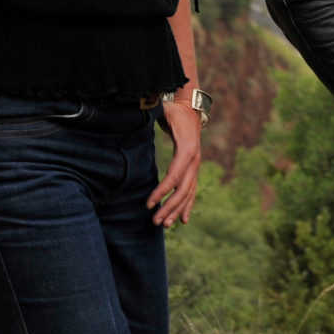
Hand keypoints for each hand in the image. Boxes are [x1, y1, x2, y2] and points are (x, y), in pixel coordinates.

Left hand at [150, 93, 202, 226]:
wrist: (191, 109)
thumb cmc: (174, 111)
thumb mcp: (164, 110)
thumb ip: (153, 113)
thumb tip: (137, 109)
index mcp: (187, 148)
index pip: (175, 175)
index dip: (162, 191)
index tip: (149, 204)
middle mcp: (194, 160)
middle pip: (183, 189)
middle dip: (169, 207)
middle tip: (155, 221)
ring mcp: (196, 166)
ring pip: (188, 193)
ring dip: (177, 210)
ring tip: (165, 224)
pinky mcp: (193, 169)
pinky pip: (191, 190)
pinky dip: (187, 206)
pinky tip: (182, 220)